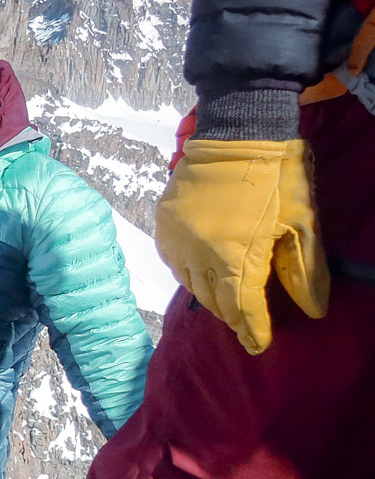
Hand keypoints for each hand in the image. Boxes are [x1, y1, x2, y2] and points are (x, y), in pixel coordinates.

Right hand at [156, 136, 328, 353]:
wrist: (237, 133)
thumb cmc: (276, 178)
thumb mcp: (302, 224)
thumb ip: (304, 271)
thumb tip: (313, 311)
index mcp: (235, 256)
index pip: (243, 307)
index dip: (253, 330)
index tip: (259, 345)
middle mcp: (199, 254)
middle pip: (215, 301)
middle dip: (233, 316)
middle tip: (247, 325)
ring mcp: (177, 240)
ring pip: (192, 285)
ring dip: (212, 297)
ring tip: (228, 302)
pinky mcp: (164, 225)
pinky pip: (175, 263)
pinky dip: (190, 275)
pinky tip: (204, 273)